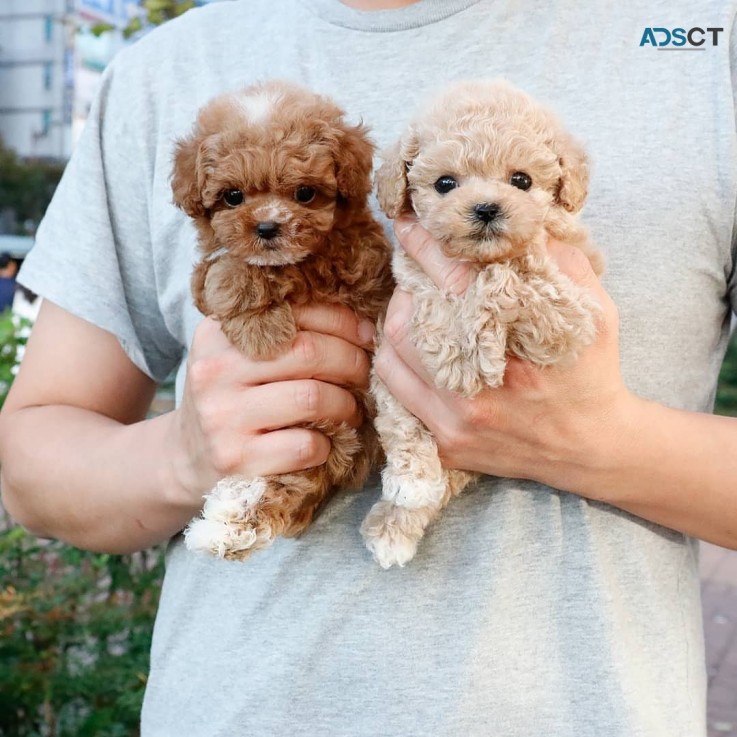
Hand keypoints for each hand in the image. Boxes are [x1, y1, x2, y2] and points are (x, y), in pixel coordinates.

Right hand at [167, 304, 375, 504]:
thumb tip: (362, 326)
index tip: (365, 335)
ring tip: (351, 410)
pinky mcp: (236, 459)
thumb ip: (284, 334)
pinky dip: (328, 443)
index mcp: (218, 334)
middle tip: (364, 375)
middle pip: (309, 352)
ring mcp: (222, 417)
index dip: (343, 322)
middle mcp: (215, 371)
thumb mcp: (240, 357)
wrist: (185, 458)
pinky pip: (305, 445)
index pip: (295, 313)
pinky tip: (325, 442)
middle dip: (352, 363)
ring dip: (346, 405)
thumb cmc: (231, 399)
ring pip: (312, 397)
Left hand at [374, 216, 634, 496]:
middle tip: (414, 277)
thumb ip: (560, 262)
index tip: (409, 226)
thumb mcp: (595, 312)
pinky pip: (397, 398)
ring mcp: (455, 424)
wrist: (593, 448)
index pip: (453, 283)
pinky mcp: (446, 446)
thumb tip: (520, 221)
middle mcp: (477, 393)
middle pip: (406, 325)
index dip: (425, 247)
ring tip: (414, 312)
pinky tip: (416, 352)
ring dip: (396, 328)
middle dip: (404, 290)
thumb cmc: (592, 374)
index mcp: (516, 351)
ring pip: (391, 362)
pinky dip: (399, 367)